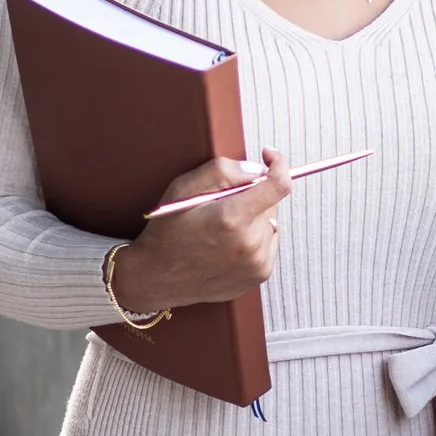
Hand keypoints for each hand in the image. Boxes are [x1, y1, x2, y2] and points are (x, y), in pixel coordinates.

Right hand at [108, 151, 291, 317]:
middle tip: (223, 204)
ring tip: (223, 228)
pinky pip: (268, 243)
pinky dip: (254, 237)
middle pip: (272, 202)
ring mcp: (256, 264)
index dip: (278, 165)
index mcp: (231, 219)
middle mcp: (249, 244)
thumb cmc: (167, 232)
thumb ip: (220, 171)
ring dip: (254, 217)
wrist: (157, 278)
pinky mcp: (258, 275)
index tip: (268, 157)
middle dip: (253, 195)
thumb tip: (254, 168)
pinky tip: (228, 243)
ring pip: (271, 222)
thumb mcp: (182, 189)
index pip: (278, 185)